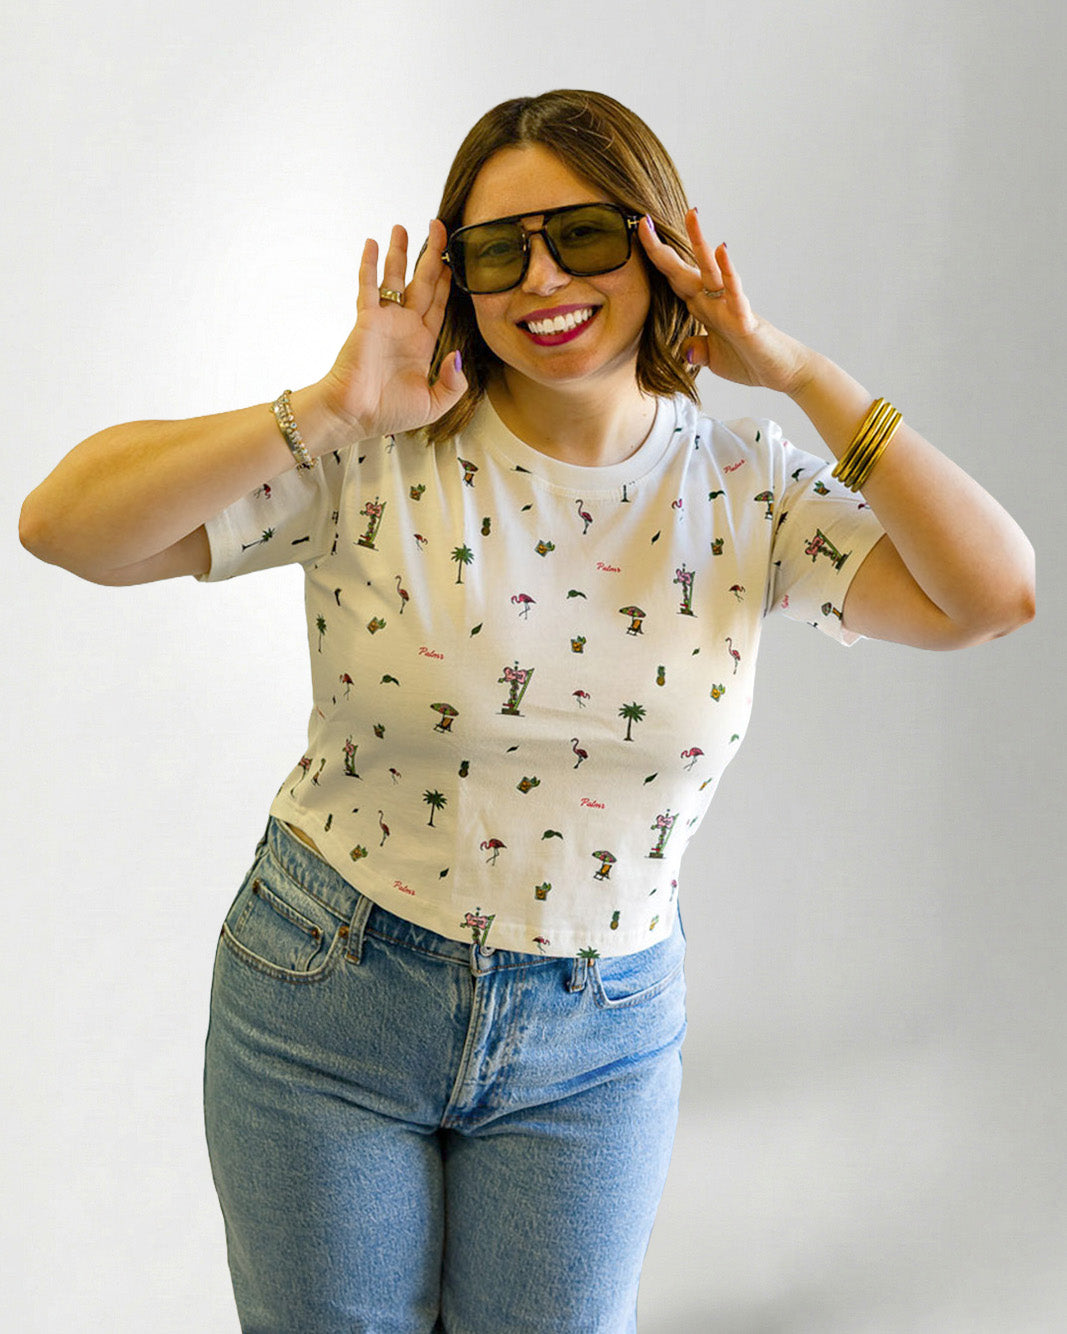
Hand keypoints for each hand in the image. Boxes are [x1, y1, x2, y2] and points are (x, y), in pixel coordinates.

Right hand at [319, 219, 466, 441]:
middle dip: (431, 255)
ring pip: (395, 278)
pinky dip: (370, 265)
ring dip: (400, 252)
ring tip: (403, 226)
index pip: (439, 304)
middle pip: (422, 282)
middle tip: (439, 226)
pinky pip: (368, 287)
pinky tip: (372, 243)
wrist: (356, 417)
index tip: (455, 258)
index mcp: (423, 343)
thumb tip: (458, 355)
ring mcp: (386, 321)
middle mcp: (405, 327)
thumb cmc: (390, 414)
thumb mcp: (434, 404)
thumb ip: (453, 383)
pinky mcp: (366, 320)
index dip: (448, 281)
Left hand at [639, 209, 812, 395]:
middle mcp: (714, 301)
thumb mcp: (712, 358)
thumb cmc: (748, 360)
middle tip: (644, 220)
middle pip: (684, 269)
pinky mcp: (745, 318)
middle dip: (663, 247)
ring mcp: (729, 306)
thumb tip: (685, 350)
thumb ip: (697, 349)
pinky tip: (721, 250)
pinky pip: (735, 291)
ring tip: (691, 214)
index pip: (674, 280)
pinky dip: (728, 271)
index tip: (639, 236)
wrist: (779, 372)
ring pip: (711, 269)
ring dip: (700, 242)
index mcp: (703, 308)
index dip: (656, 261)